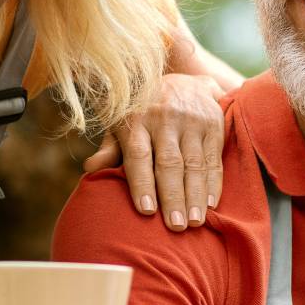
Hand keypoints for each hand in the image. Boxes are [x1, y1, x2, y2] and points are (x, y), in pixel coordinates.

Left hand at [85, 73, 225, 231]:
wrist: (181, 77)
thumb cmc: (143, 110)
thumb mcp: (121, 122)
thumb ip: (110, 148)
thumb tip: (91, 169)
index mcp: (136, 119)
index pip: (139, 155)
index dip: (142, 183)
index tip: (146, 211)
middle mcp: (164, 118)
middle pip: (169, 163)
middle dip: (173, 197)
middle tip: (176, 226)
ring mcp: (191, 121)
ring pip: (194, 164)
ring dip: (195, 196)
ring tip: (195, 222)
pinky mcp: (213, 124)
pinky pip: (214, 159)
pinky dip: (213, 183)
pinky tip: (210, 204)